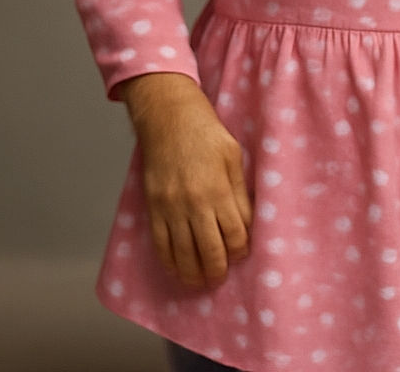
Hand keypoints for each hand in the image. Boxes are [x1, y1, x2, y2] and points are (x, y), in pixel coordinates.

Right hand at [120, 73, 253, 287]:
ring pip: (183, 254)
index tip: (241, 252)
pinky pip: (160, 244)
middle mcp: (194, 203)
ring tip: (202, 281)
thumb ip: (239, 191)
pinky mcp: (153, 207)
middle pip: (210, 251)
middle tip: (221, 276)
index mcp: (218, 189)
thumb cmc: (205, 132)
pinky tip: (177, 270)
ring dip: (194, 273)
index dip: (240, 249)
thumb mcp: (233, 156)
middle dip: (218, 270)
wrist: (168, 118)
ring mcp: (171, 207)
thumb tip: (246, 222)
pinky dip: (169, 262)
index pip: (234, 234)